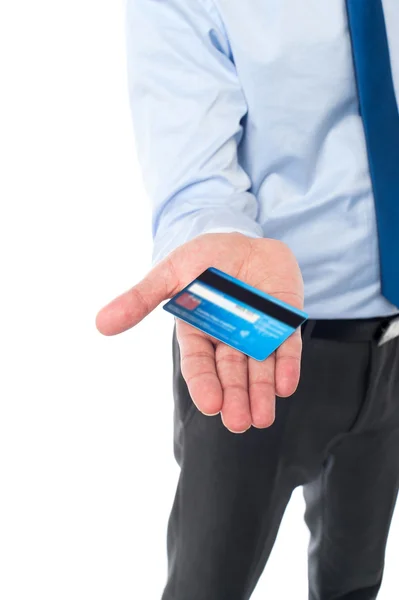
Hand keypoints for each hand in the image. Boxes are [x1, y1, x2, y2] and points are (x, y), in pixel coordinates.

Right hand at [96, 233, 304, 432]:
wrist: (244, 238)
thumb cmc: (204, 257)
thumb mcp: (170, 274)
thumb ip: (141, 299)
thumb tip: (101, 323)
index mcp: (199, 331)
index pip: (199, 364)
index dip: (205, 384)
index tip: (211, 405)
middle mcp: (228, 337)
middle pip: (232, 373)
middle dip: (235, 398)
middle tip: (239, 423)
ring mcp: (258, 330)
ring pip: (260, 367)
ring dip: (262, 392)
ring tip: (262, 418)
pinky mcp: (283, 320)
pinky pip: (286, 346)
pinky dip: (287, 366)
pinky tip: (285, 386)